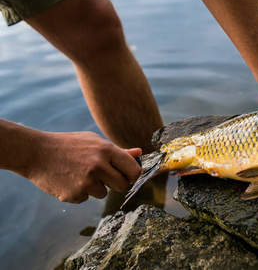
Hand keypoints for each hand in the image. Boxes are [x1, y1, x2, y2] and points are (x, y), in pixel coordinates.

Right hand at [26, 131, 141, 202]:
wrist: (36, 153)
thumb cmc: (69, 145)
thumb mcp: (94, 141)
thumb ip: (118, 151)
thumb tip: (139, 153)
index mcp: (106, 150)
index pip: (133, 170)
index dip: (133, 175)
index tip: (129, 175)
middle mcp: (98, 166)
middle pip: (122, 185)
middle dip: (117, 183)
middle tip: (105, 177)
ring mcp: (86, 182)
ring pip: (104, 193)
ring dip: (96, 187)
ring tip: (80, 174)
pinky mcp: (74, 194)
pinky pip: (86, 198)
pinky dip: (80, 192)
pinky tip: (69, 180)